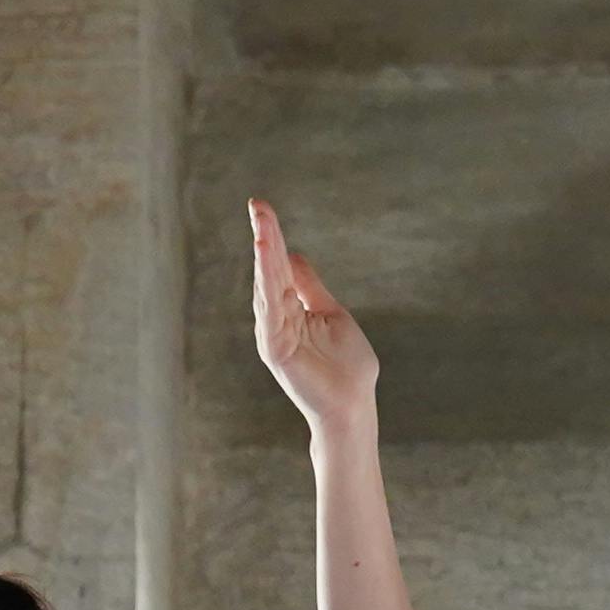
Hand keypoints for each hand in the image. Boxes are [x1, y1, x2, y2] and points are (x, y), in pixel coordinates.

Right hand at [245, 201, 379, 434]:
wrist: (353, 406)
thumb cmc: (346, 367)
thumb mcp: (331, 313)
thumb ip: (310, 287)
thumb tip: (293, 255)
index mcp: (290, 310)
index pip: (278, 266)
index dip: (271, 237)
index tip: (261, 206)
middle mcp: (276, 319)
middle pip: (268, 271)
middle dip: (264, 236)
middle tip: (257, 204)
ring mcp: (273, 334)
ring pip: (266, 286)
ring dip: (264, 254)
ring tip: (261, 224)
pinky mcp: (275, 348)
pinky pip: (269, 309)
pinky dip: (266, 284)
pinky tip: (265, 258)